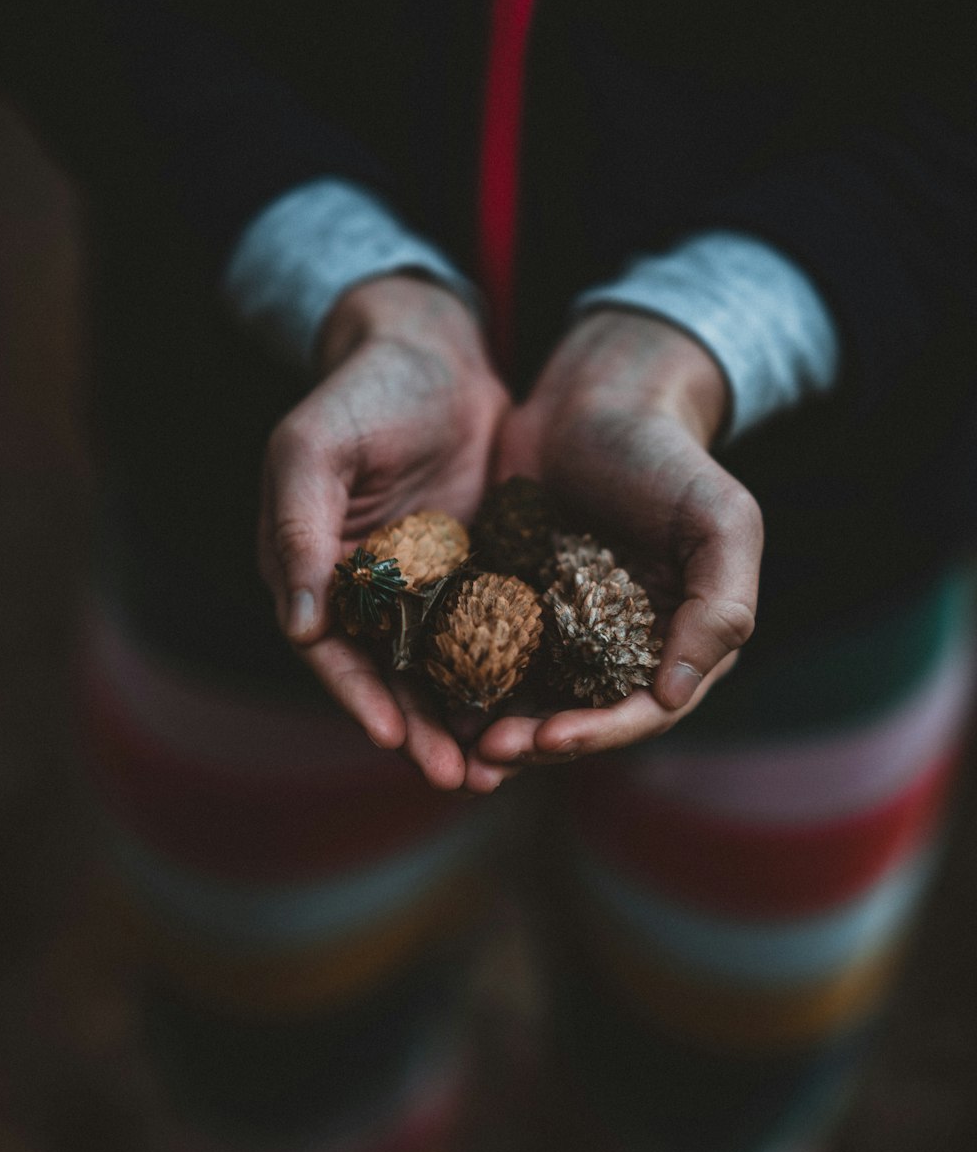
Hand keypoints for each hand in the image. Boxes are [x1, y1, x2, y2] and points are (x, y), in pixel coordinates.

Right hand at [258, 274, 508, 788]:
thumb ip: (298, 530)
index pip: (334, 654)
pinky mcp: (478, 577)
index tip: (394, 740)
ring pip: (443, 673)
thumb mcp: (313, 450)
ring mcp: (426, 590)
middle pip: (391, 681)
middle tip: (459, 780)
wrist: (433, 354)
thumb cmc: (361, 394)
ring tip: (499, 769)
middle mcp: (369, 595)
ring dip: (465, 723)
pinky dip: (506, 679)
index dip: (361, 700)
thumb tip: (299, 625)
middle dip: (421, 734)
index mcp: (316, 573)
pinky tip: (536, 713)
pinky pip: (491, 638)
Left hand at [467, 310, 762, 789]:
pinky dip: (463, 683)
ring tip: (456, 742)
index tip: (550, 736)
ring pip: (527, 701)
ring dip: (494, 729)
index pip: (642, 712)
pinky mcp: (510, 607)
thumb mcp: (720, 520)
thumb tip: (674, 694)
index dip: (598, 733)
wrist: (592, 399)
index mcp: (676, 642)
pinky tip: (431, 696)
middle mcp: (618, 650)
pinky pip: (485, 657)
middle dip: (535, 744)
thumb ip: (721, 606)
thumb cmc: (666, 456)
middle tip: (487, 752)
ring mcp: (561, 633)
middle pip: (579, 719)